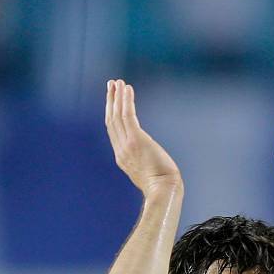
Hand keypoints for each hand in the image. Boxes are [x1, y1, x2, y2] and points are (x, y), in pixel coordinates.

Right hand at [105, 79, 181, 194]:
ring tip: (118, 82)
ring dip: (117, 97)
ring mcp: (126, 145)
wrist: (163, 192)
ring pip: (117, 115)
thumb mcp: (149, 174)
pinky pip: (127, 115)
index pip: (113, 131)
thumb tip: (153, 161)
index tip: (113, 100)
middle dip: (110, 101)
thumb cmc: (163, 187)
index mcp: (123, 158)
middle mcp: (121, 150)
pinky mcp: (136, 140)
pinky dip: (126, 100)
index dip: (112, 114)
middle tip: (111, 85)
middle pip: (111, 121)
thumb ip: (146, 164)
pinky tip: (127, 89)